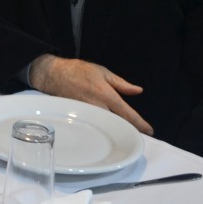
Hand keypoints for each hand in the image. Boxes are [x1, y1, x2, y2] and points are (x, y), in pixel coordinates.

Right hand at [28, 54, 153, 135]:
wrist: (54, 75)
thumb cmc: (78, 71)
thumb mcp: (103, 72)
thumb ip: (121, 84)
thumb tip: (138, 90)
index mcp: (106, 94)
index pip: (127, 113)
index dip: (139, 123)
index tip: (149, 130)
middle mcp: (98, 106)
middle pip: (118, 123)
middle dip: (128, 128)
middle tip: (137, 132)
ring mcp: (88, 113)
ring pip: (106, 125)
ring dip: (116, 128)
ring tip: (124, 131)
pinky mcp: (80, 116)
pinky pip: (95, 123)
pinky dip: (103, 126)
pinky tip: (107, 128)